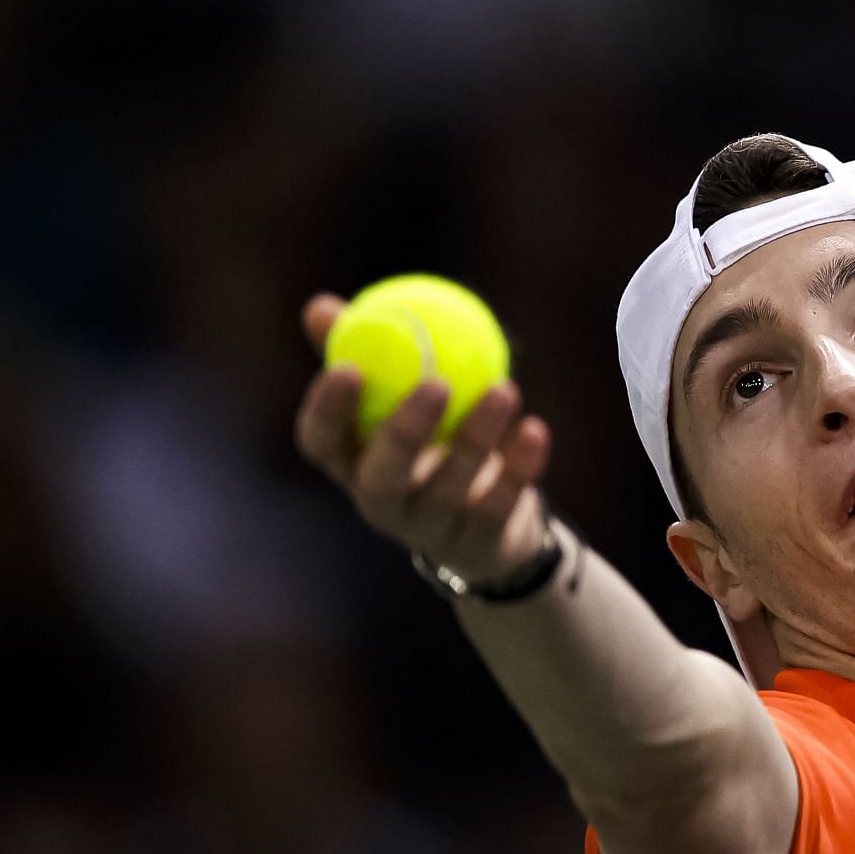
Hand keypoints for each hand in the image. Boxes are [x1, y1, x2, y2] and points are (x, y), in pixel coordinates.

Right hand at [292, 292, 553, 586]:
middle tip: (436, 383)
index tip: (348, 368)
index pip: (321, 443)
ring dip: (477, 438)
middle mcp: (382, 504)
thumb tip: (320, 306)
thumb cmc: (433, 441)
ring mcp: (429, 530)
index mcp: (352, 463)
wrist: (487, 525)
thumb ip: (368, 351)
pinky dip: (520, 467)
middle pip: (382, 477)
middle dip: (405, 432)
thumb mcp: (398, 396)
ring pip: (448, 491)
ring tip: (505, 390)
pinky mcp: (478, 546)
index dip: (327, 411)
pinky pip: (498, 507)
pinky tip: (534, 429)